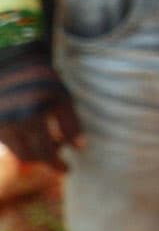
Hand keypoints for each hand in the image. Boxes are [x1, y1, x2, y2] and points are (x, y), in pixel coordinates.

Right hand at [0, 49, 81, 170]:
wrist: (11, 61)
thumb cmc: (42, 78)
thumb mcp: (62, 97)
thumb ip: (70, 123)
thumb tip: (80, 148)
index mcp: (32, 116)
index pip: (44, 152)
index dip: (57, 164)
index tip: (68, 169)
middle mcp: (11, 122)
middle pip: (28, 155)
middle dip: (45, 158)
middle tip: (60, 152)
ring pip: (16, 149)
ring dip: (33, 150)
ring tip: (49, 141)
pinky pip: (7, 140)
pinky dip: (21, 142)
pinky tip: (34, 133)